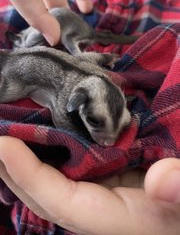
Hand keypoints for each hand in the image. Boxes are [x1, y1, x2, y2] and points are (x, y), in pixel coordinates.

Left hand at [0, 137, 179, 234]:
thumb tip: (161, 180)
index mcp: (115, 219)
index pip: (59, 202)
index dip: (28, 175)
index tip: (3, 144)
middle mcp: (96, 207)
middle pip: (42, 193)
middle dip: (12, 168)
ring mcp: (96, 190)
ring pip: (49, 179)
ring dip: (23, 157)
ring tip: (6, 128)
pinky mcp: (101, 177)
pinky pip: (65, 166)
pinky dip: (46, 149)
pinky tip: (37, 129)